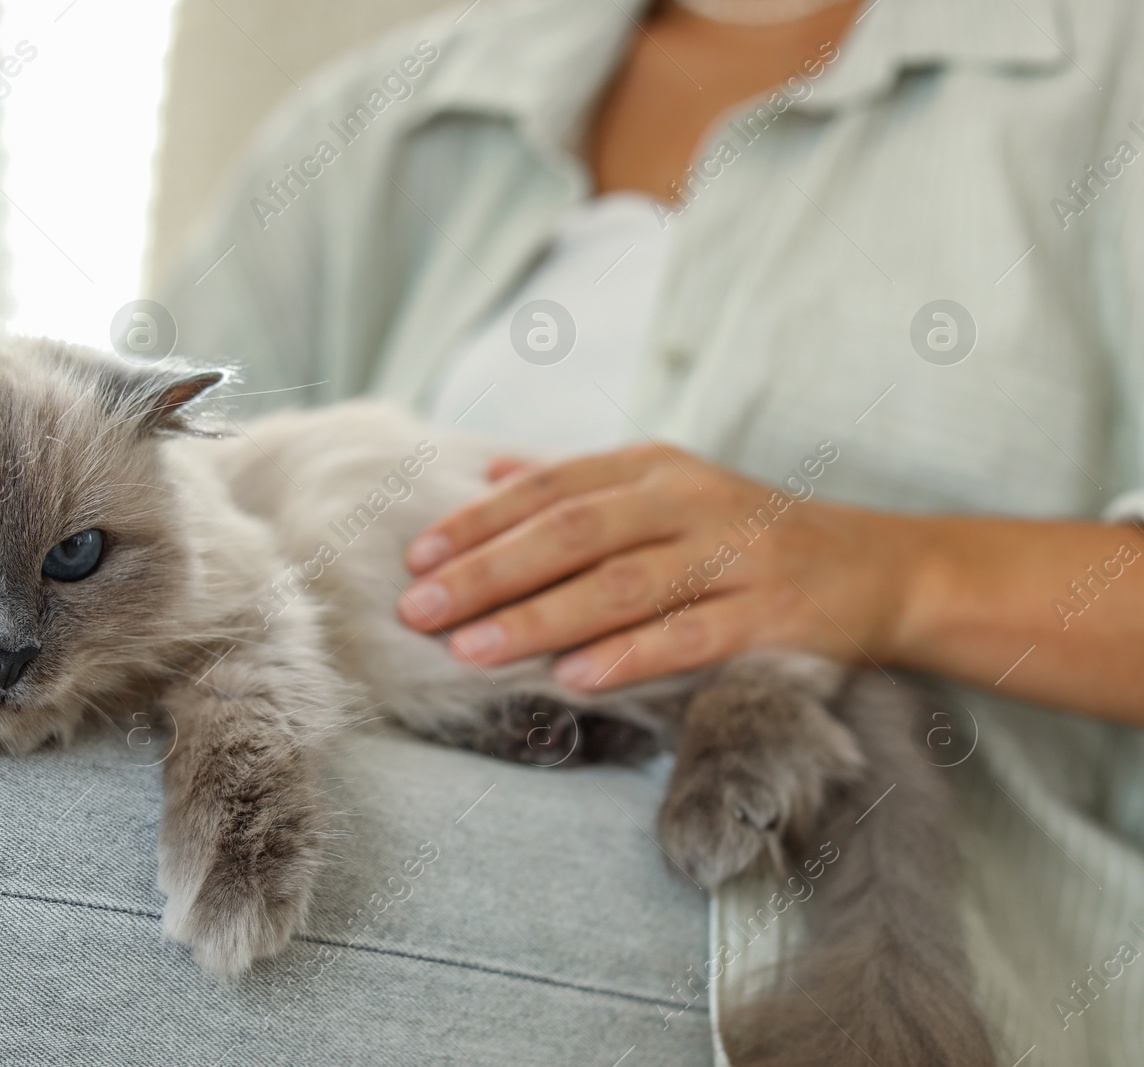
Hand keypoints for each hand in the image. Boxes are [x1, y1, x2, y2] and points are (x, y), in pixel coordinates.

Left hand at [395, 443, 920, 689]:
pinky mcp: (770, 614)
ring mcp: (733, 556)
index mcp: (656, 467)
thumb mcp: (670, 490)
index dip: (480, 520)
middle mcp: (689, 501)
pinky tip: (572, 677)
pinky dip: (628, 655)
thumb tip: (490, 470)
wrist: (881, 568)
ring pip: (621, 585)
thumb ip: (583, 483)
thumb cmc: (752, 535)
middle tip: (420, 607)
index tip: (417, 555)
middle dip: (488, 571)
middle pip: (572, 532)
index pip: (550, 487)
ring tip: (471, 648)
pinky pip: (688, 636)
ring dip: (539, 618)